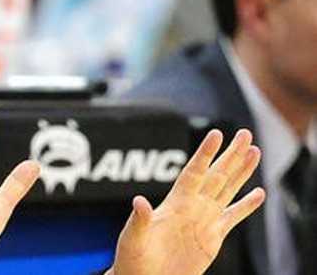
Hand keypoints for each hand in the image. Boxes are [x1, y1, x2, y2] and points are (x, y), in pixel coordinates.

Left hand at [109, 129, 264, 274]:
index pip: (194, 173)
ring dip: (242, 172)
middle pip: (216, 175)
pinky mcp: (212, 237)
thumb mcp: (133, 238)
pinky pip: (233, 217)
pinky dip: (247, 206)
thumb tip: (139, 201)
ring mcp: (203, 220)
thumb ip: (139, 220)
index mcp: (174, 204)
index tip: (216, 133)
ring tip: (255, 152)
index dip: (205, 154)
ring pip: (227, 189)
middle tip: (246, 134)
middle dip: (231, 155)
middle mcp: (191, 207)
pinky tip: (259, 193)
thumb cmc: (132, 258)